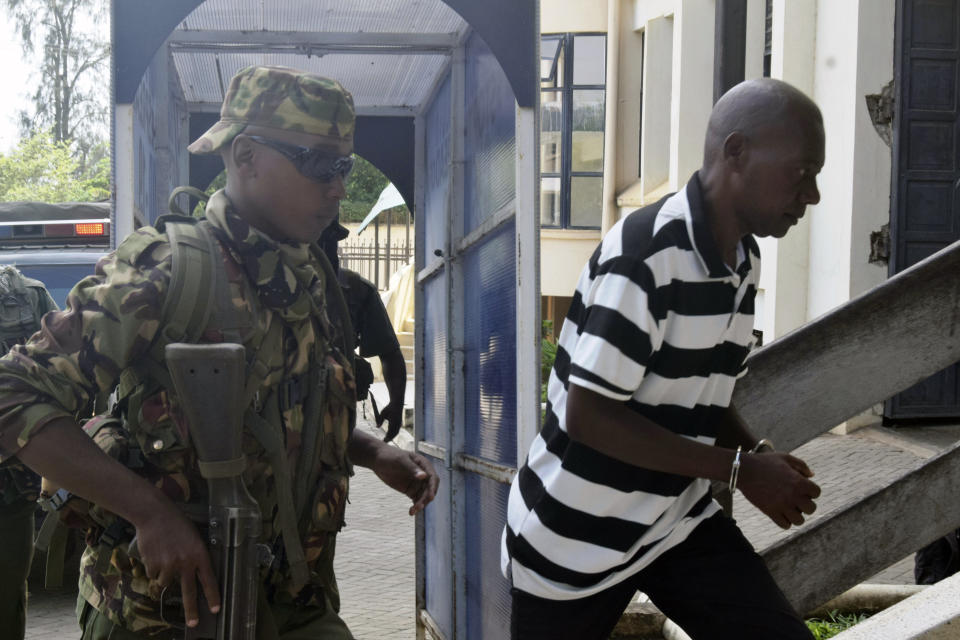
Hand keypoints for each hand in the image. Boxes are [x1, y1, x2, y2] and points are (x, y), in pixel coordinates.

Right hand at [133, 499, 219, 627]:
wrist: (154, 514)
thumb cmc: (177, 523)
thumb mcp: (193, 537)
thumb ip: (194, 556)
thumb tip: (194, 576)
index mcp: (199, 554)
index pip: (209, 579)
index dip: (213, 595)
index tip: (216, 609)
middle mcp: (185, 562)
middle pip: (189, 592)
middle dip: (192, 609)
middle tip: (194, 623)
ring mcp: (168, 565)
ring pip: (166, 582)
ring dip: (163, 574)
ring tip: (164, 555)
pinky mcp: (153, 566)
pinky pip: (152, 575)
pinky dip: (152, 567)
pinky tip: (154, 552)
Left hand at [372, 445, 439, 514]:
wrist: (378, 460)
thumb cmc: (390, 456)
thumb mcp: (400, 461)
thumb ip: (412, 468)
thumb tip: (424, 476)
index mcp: (423, 465)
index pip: (432, 477)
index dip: (433, 487)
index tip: (430, 497)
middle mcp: (423, 475)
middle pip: (429, 489)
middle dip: (426, 498)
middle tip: (419, 506)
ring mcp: (417, 483)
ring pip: (423, 496)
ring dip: (421, 504)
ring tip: (413, 511)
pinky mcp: (410, 490)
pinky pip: (416, 500)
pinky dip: (415, 506)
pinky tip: (411, 512)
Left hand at [377, 400, 403, 442]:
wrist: (397, 404)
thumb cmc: (389, 408)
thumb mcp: (383, 412)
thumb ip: (380, 420)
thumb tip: (377, 427)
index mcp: (393, 420)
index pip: (390, 430)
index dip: (387, 436)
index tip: (383, 440)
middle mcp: (397, 423)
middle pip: (394, 433)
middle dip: (389, 438)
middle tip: (384, 442)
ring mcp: (399, 423)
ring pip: (396, 432)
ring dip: (392, 437)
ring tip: (386, 440)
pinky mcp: (400, 423)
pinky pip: (397, 430)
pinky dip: (393, 434)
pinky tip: (389, 436)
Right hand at [738, 452, 819, 528]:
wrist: (744, 470)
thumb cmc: (764, 462)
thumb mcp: (784, 457)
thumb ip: (801, 465)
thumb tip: (812, 475)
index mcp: (799, 481)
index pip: (816, 493)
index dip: (811, 491)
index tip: (803, 489)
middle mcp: (793, 495)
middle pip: (811, 509)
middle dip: (806, 505)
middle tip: (797, 501)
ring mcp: (782, 505)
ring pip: (799, 520)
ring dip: (796, 515)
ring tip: (789, 509)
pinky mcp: (770, 512)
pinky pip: (785, 525)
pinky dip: (785, 522)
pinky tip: (781, 514)